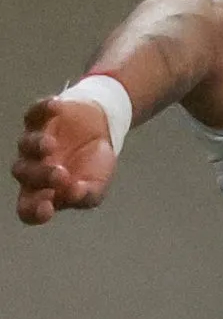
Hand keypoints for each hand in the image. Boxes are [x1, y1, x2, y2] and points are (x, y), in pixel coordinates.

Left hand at [14, 98, 117, 224]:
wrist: (102, 130)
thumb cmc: (94, 163)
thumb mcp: (98, 186)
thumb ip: (88, 195)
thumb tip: (75, 194)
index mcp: (44, 191)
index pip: (28, 208)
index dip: (33, 210)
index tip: (47, 208)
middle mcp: (32, 167)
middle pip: (24, 174)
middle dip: (40, 176)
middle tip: (62, 175)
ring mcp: (33, 141)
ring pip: (25, 145)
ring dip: (36, 146)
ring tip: (52, 144)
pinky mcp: (38, 118)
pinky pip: (34, 114)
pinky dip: (44, 110)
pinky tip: (56, 108)